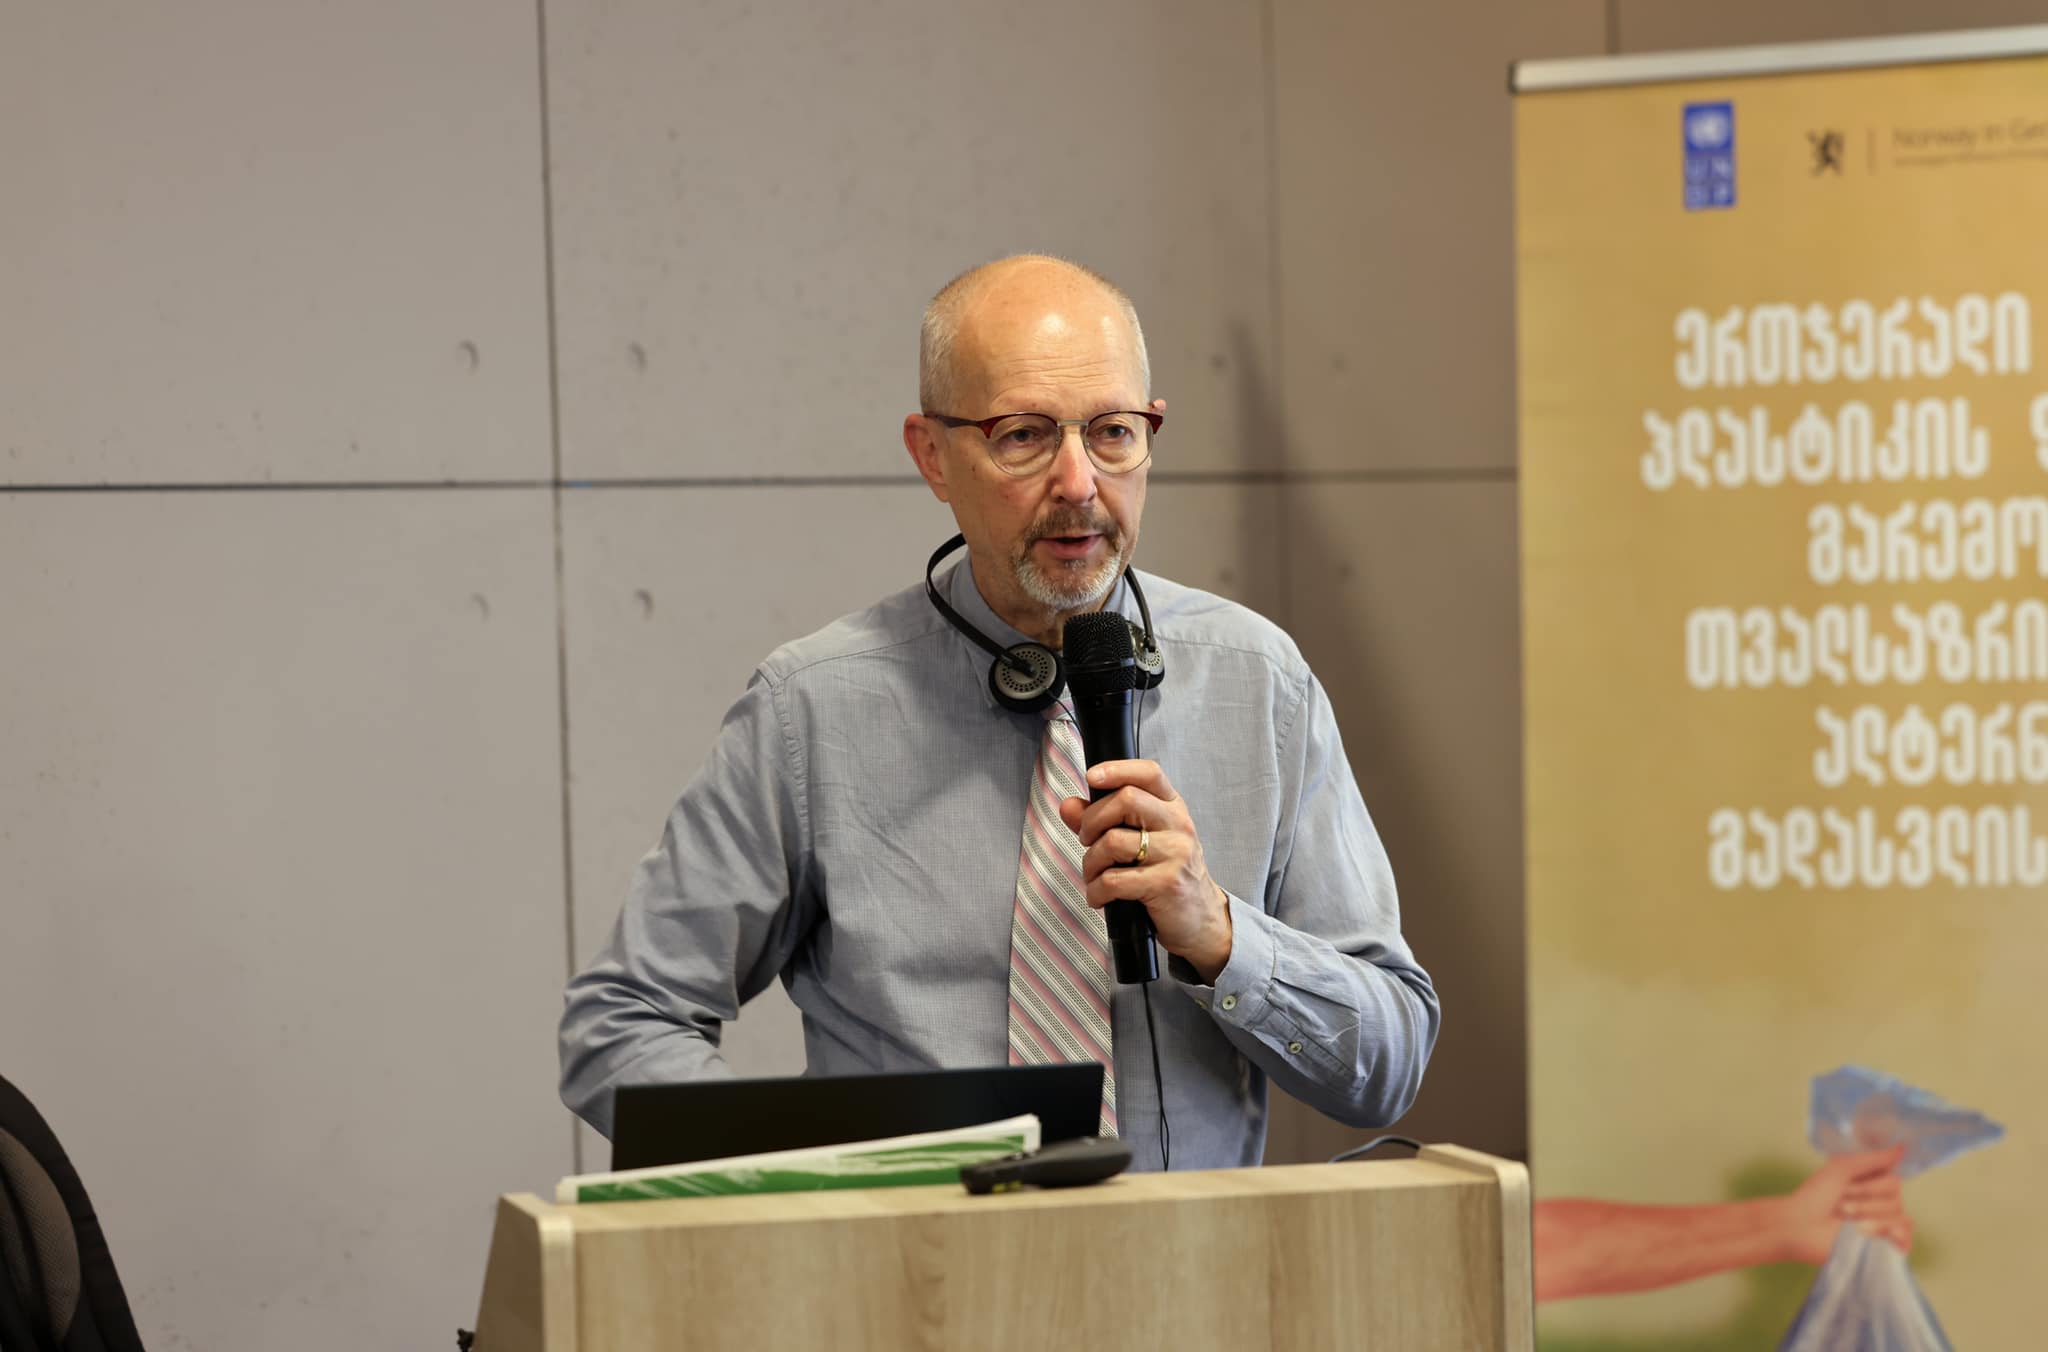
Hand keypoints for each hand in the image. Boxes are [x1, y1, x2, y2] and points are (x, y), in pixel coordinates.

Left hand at [1058, 759, 1231, 980]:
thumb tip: (1068, 806)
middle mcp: (1178, 824)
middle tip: (1087, 841)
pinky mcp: (1166, 883)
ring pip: (1113, 841)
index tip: (1092, 777)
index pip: (1149, 773)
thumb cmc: (1166, 876)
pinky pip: (1114, 880)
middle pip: (1125, 800)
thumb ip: (1102, 821)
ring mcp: (1175, 853)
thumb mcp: (1140, 841)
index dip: (1118, 769)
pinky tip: (1100, 896)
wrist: (1202, 919)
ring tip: (1095, 876)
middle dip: (1092, 822)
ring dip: (1091, 863)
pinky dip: (1096, 890)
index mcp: (1172, 807)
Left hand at [1777, 1144, 1911, 1262]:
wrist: (1800, 1226)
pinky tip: (1869, 1231)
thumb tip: (1903, 1146)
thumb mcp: (1842, 1168)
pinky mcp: (1882, 1247)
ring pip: (1900, 1217)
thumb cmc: (1815, 1196)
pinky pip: (1905, 1238)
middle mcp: (1880, 1205)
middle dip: (1866, 1201)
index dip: (1871, 1185)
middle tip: (1842, 1206)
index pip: (1895, 1181)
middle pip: (1897, 1199)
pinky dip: (1891, 1233)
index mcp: (1872, 1186)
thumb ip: (1874, 1159)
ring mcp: (1882, 1226)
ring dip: (1869, 1215)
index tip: (1846, 1187)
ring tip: (1846, 1220)